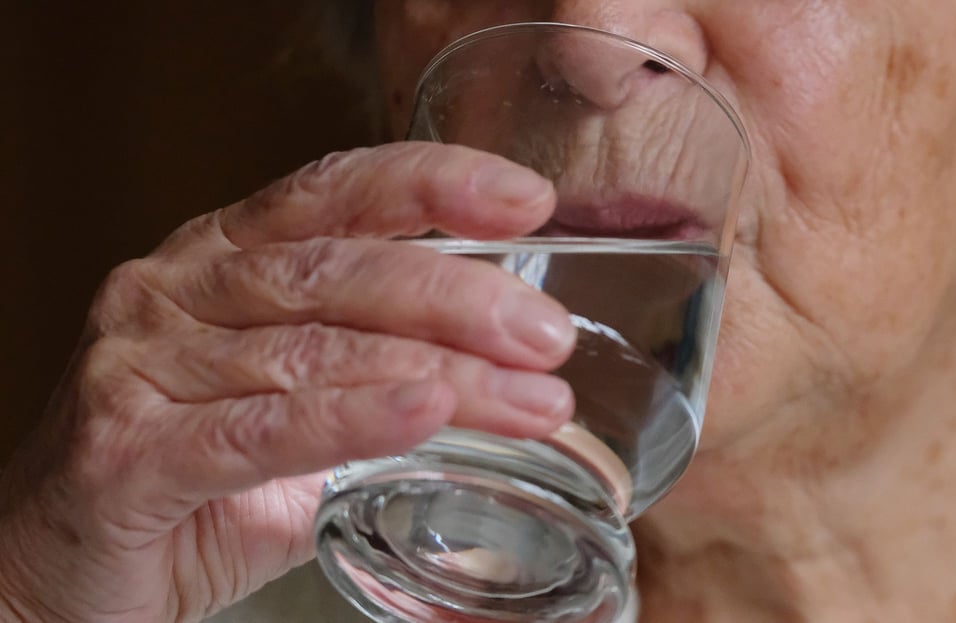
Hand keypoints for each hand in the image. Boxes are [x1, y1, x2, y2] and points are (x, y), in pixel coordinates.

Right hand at [0, 143, 575, 622]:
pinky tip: (423, 414)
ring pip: (312, 348)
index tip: (525, 199)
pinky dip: (348, 420)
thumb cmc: (187, 480)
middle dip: (456, 295)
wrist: (59, 569)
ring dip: (436, 370)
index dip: (432, 184)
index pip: (333, 190)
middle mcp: (175, 290)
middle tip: (545, 333)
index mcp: (220, 260)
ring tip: (527, 396)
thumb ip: (371, 378)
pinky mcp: (123, 447)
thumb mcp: (289, 408)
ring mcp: (140, 362)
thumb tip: (496, 372)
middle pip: (335, 268)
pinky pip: (257, 428)